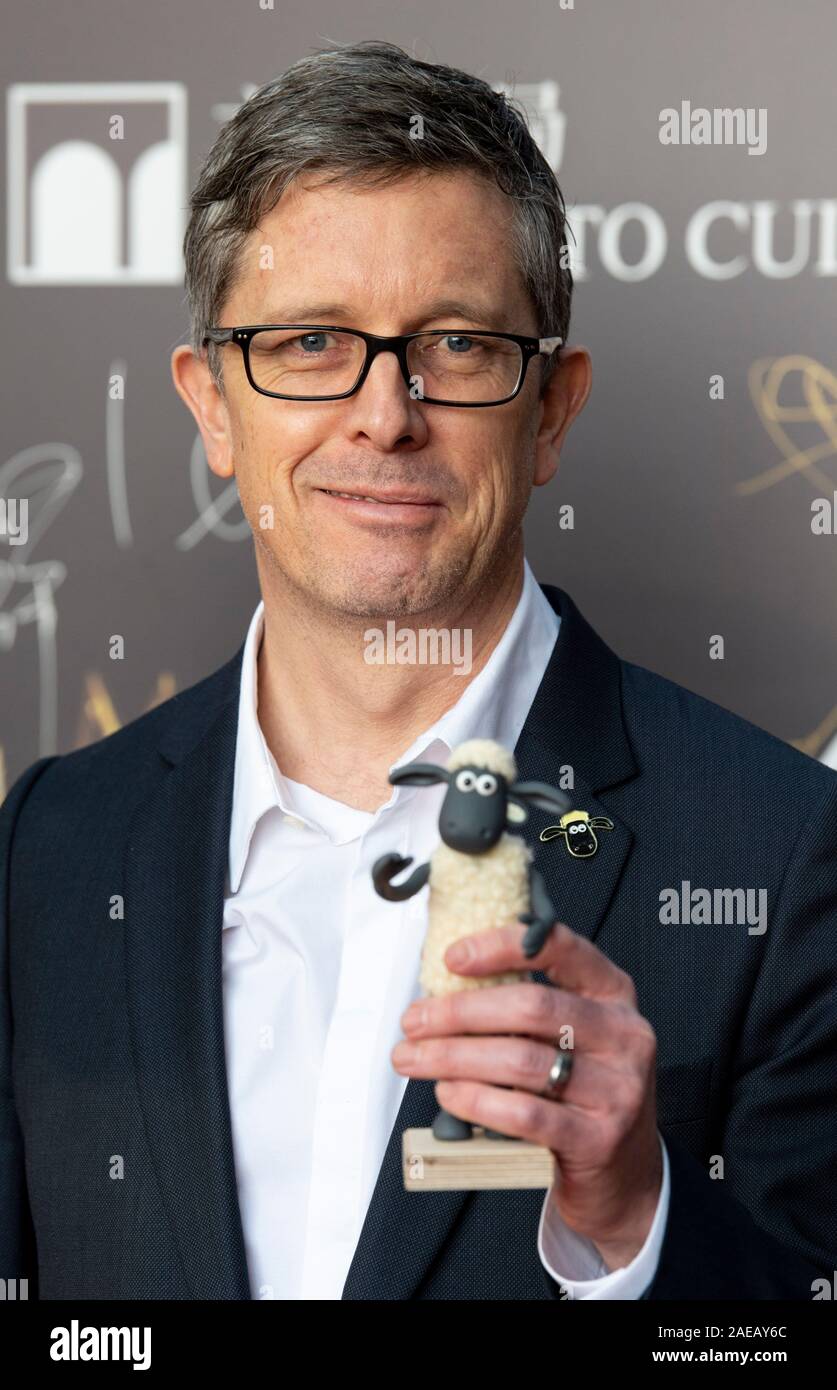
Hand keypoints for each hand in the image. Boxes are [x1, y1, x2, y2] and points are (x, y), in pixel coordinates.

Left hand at [392, 920, 662, 1269]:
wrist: (626, 1173)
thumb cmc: (583, 1089)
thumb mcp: (575, 1034)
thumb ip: (529, 1006)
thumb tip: (445, 987)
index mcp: (613, 993)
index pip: (560, 947)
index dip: (503, 946)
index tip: (453, 957)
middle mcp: (623, 1034)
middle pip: (532, 1007)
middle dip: (460, 1011)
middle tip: (414, 1021)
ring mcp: (617, 1088)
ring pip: (521, 1060)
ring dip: (454, 1056)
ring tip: (414, 1058)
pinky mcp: (598, 1138)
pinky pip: (525, 1112)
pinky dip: (476, 1099)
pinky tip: (449, 1093)